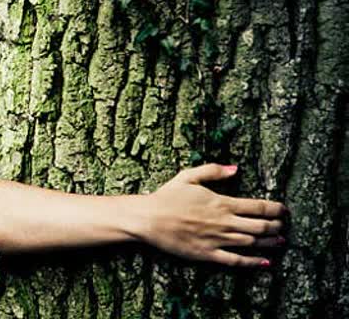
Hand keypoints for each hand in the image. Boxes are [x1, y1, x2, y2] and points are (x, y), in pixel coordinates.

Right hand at [138, 163, 286, 266]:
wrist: (148, 219)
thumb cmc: (166, 197)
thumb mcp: (188, 176)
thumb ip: (213, 170)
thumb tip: (235, 168)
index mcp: (221, 202)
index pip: (258, 207)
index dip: (275, 209)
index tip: (284, 209)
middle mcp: (224, 222)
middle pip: (260, 226)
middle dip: (276, 226)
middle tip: (283, 226)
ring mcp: (217, 240)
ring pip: (252, 243)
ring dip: (270, 243)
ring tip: (281, 241)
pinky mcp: (208, 254)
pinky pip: (235, 260)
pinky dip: (253, 262)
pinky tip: (265, 262)